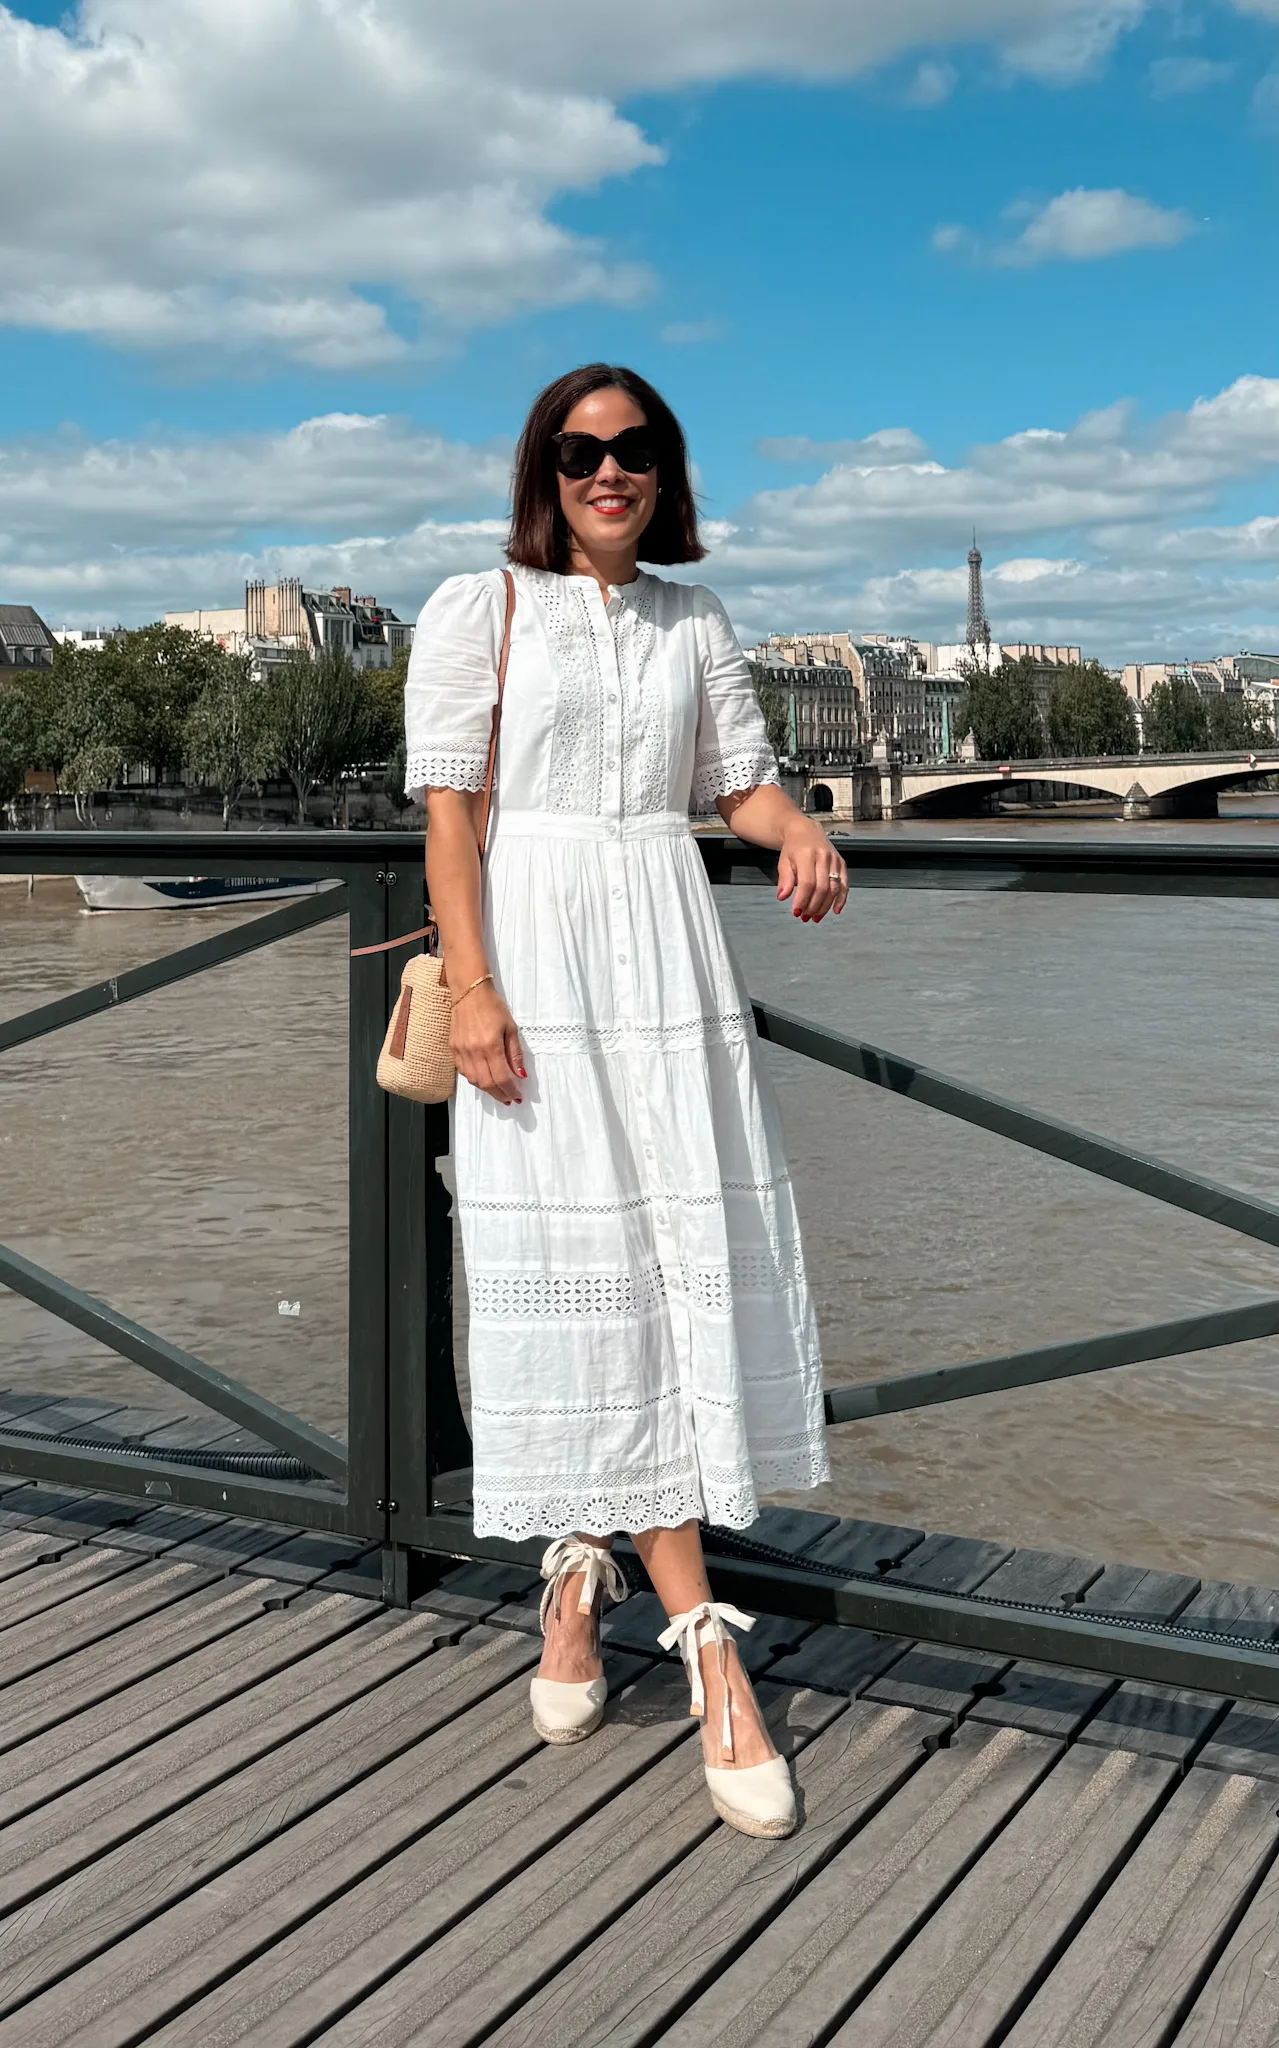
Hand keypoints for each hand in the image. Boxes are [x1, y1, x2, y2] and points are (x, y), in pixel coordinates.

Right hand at [450, 982, 525, 1103]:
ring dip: (487, 1090)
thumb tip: (520, 1075)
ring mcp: (461, 1051)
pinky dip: (475, 1079)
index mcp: (491, 1045)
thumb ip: (515, 1054)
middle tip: (509, 1099)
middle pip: (487, 1083)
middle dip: (499, 1095)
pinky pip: (463, 1072)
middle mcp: (474, 1051)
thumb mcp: (511, 1028)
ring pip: (474, 1080)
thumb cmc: (493, 1007)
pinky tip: (483, 1078)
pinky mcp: (453, 1049)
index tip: (518, 1097)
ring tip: (498, 1091)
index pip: (502, 1077)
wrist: (469, 992)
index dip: (510, 1091)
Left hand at [776, 822, 847, 921]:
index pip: (806, 883)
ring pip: (833, 888)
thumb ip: (784, 880)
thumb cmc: (793, 848)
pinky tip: (835, 910)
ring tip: (815, 917)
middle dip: (813, 906)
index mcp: (806, 855)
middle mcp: (823, 856)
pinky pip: (844, 884)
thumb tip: (782, 897)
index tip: (796, 912)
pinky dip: (841, 899)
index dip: (802, 900)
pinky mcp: (842, 864)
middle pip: (821, 888)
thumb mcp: (783, 862)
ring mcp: (834, 860)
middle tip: (805, 917)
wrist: (805, 832)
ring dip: (825, 906)